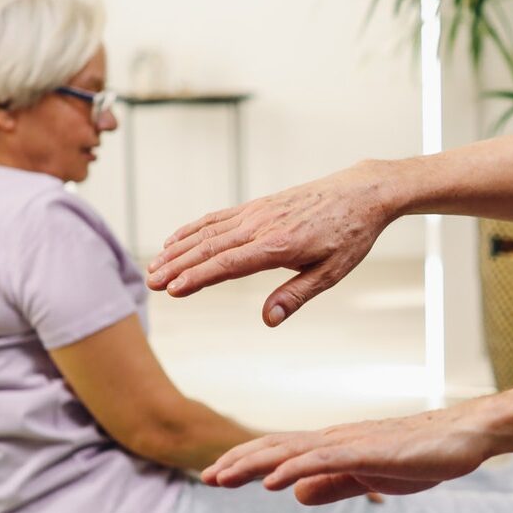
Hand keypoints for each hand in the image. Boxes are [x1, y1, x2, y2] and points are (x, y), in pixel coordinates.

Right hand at [146, 163, 396, 325]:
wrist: (361, 193)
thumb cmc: (350, 235)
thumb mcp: (331, 272)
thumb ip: (296, 295)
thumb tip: (268, 319)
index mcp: (279, 246)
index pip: (229, 264)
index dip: (198, 278)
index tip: (173, 290)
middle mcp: (262, 226)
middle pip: (210, 248)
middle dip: (178, 267)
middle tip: (151, 283)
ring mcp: (257, 213)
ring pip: (208, 232)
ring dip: (179, 249)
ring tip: (154, 266)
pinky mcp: (258, 205)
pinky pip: (219, 217)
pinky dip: (194, 228)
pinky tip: (176, 240)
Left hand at [201, 409, 495, 505]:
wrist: (464, 436)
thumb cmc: (423, 455)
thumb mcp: (369, 476)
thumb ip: (334, 484)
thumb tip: (295, 493)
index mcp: (336, 446)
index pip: (282, 452)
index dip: (248, 462)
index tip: (217, 475)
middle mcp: (336, 439)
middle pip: (278, 448)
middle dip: (240, 462)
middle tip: (207, 477)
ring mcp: (352, 443)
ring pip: (293, 451)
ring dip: (255, 464)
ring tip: (224, 476)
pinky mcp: (370, 452)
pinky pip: (325, 460)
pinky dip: (295, 468)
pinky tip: (273, 481)